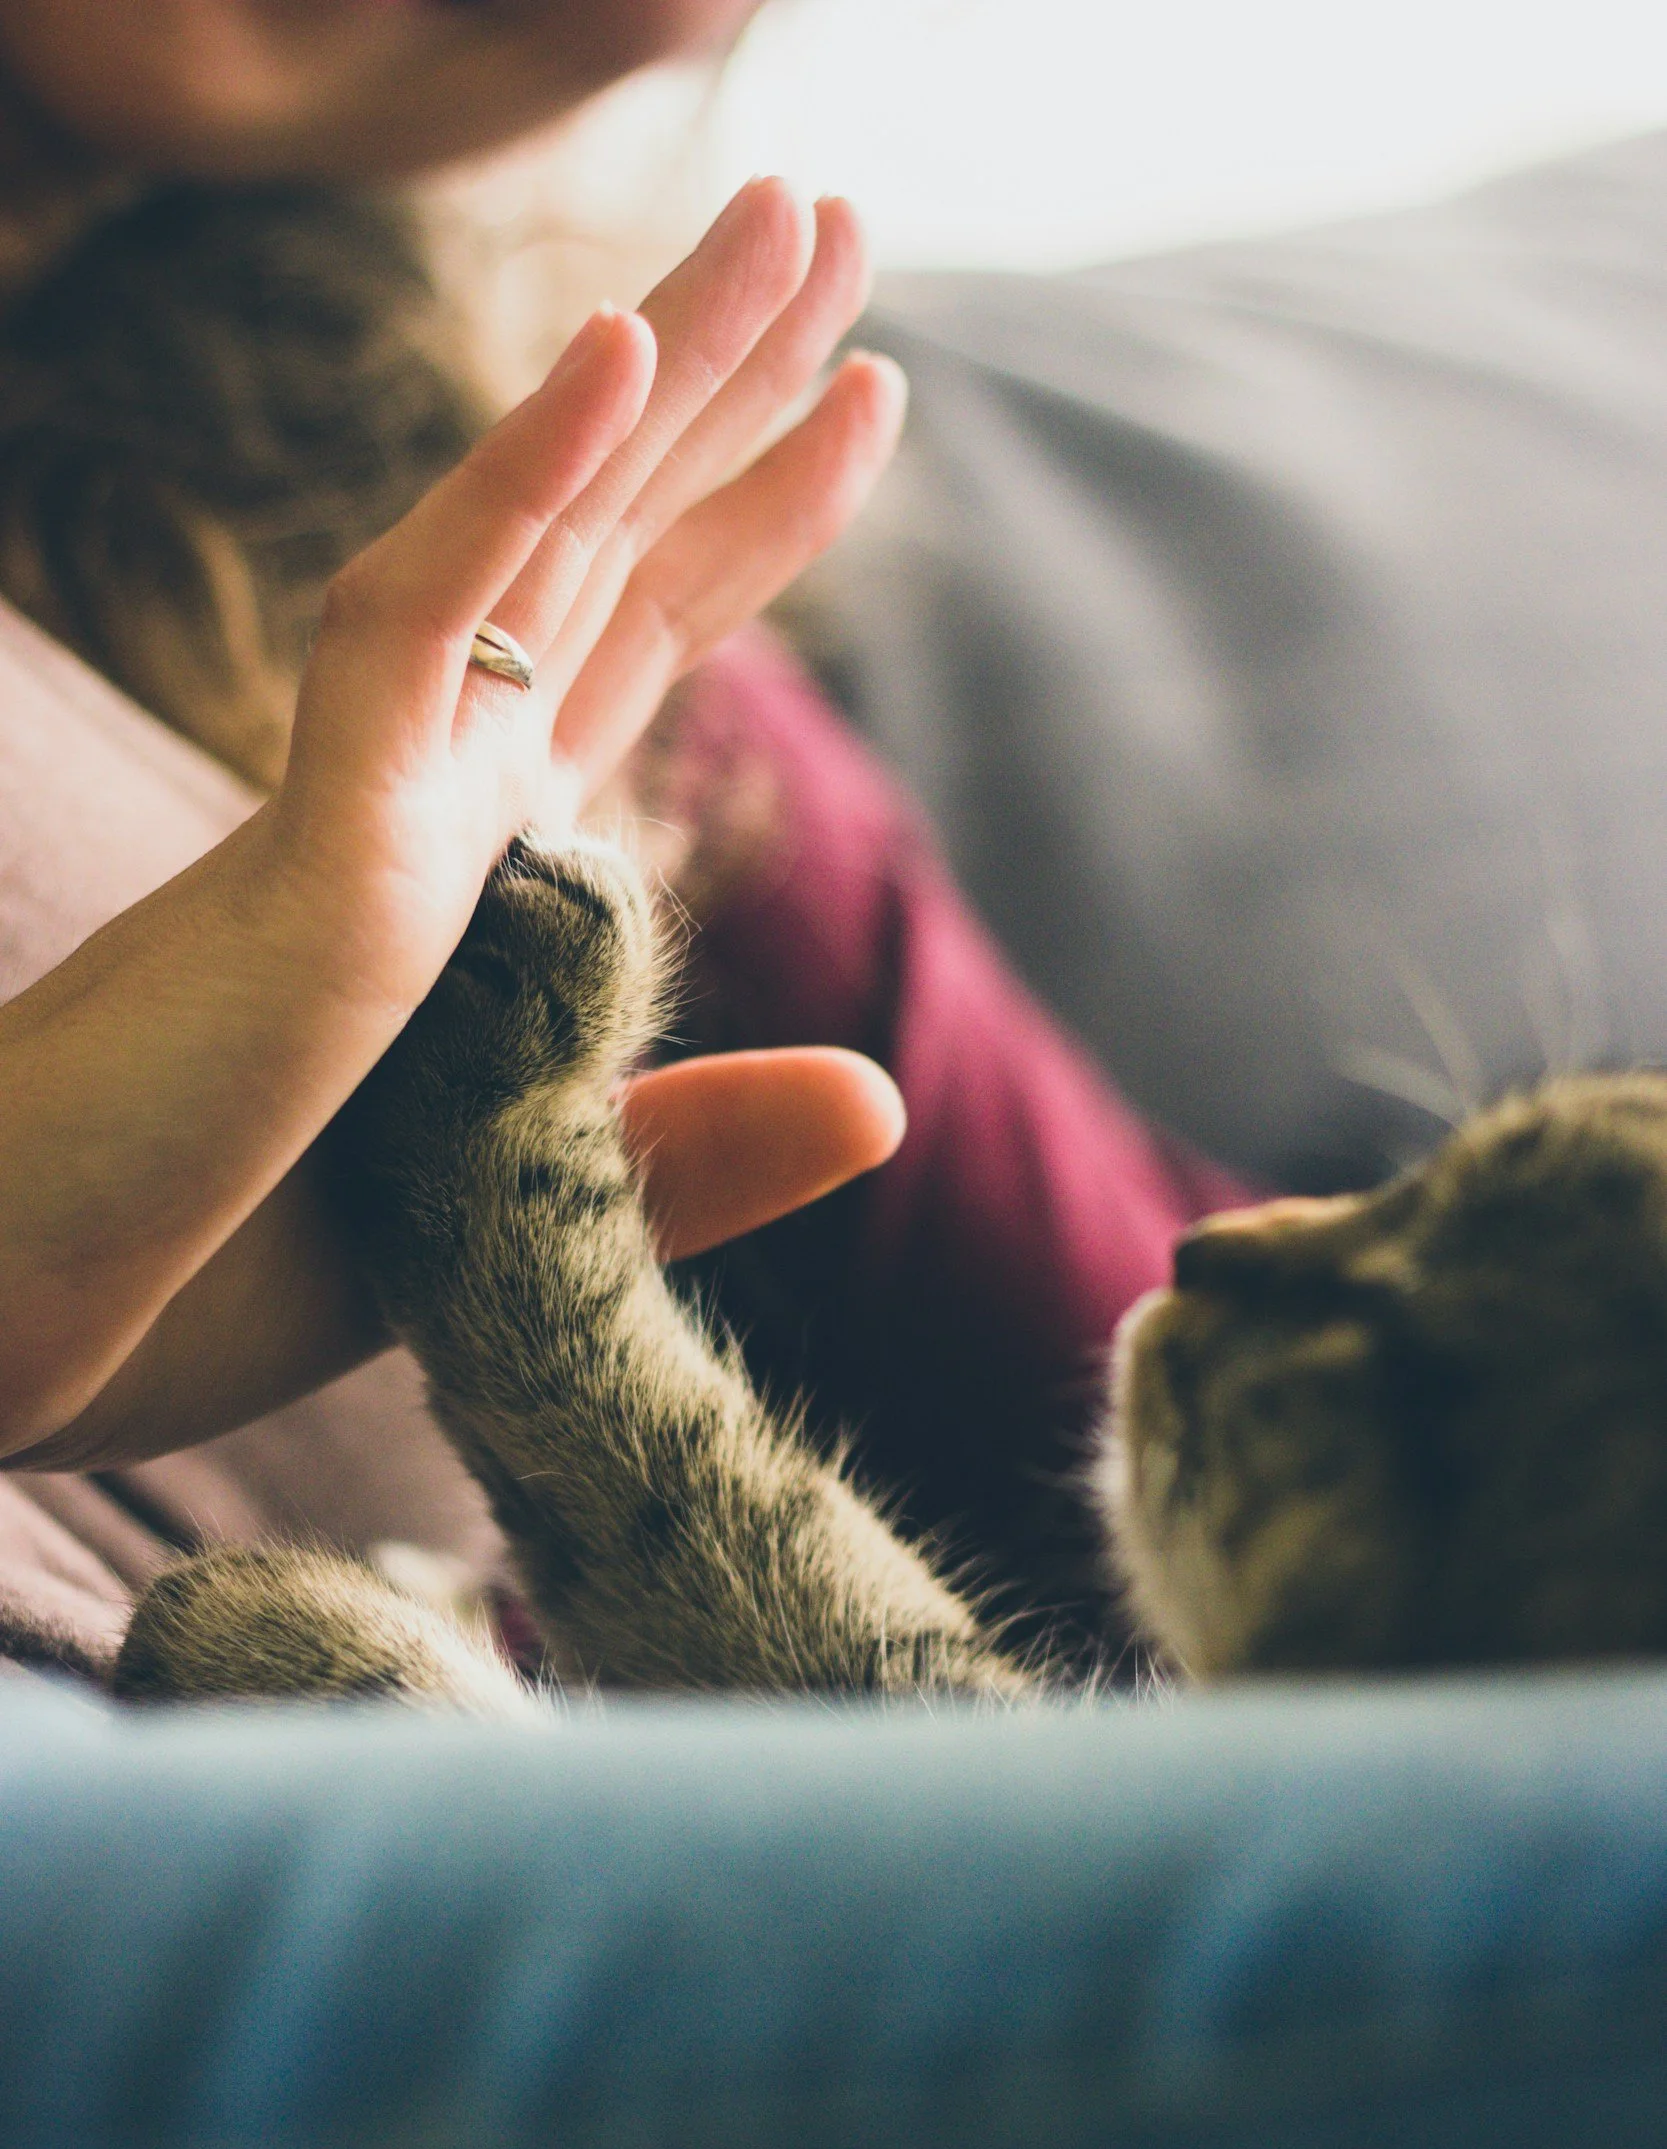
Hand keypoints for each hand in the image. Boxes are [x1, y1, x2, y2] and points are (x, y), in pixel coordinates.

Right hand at [0, 181, 907, 1461]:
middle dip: (728, 379)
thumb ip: (693, 1149)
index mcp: (474, 870)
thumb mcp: (524, 1216)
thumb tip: (885, 1098)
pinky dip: (514, 488)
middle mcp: (430, 801)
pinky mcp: (312, 853)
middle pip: (607, 546)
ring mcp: (370, 808)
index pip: (632, 643)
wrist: (20, 1329)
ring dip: (666, 368)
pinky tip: (618, 352)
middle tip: (836, 215)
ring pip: (538, 540)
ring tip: (799, 213)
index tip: (861, 396)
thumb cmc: (220, 1270)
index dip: (746, 510)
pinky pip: (414, 633)